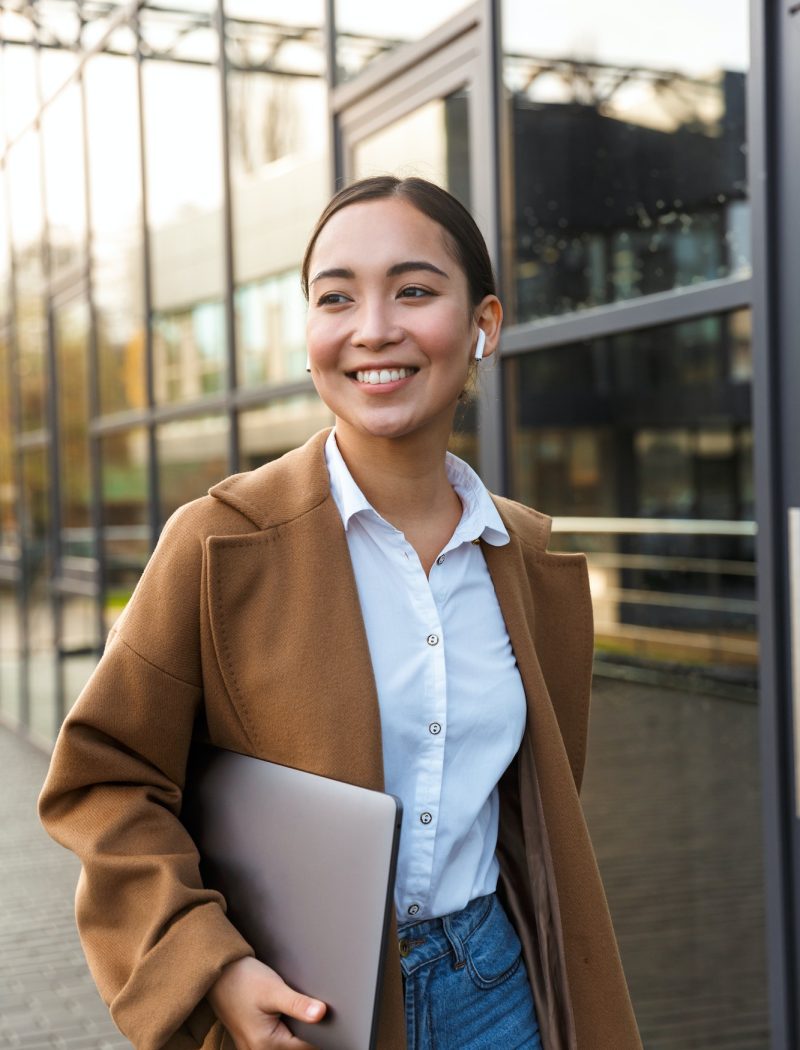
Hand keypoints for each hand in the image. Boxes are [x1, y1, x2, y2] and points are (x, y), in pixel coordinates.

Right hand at [208, 956, 325, 1048]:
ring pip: (286, 1046)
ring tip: (295, 1011)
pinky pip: (275, 1043)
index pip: (306, 1046)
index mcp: (267, 1044)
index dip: (321, 1030)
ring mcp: (253, 1047)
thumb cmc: (244, 979)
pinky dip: (285, 1032)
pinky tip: (285, 1016)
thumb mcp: (273, 989)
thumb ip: (298, 1004)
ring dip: (295, 1032)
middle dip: (307, 1032)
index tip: (326, 1013)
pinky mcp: (252, 1040)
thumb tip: (322, 1014)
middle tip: (309, 1009)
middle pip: (296, 1048)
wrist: (219, 972)